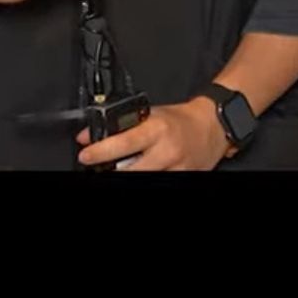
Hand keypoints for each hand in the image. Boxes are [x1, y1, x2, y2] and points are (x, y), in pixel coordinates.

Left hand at [75, 98, 228, 170]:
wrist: (212, 127)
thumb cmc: (179, 120)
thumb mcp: (149, 114)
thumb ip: (120, 126)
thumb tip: (87, 136)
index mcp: (156, 128)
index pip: (124, 142)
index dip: (101, 151)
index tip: (85, 155)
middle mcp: (166, 150)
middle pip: (131, 170)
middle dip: (111, 171)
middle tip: (100, 168)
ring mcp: (176, 168)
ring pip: (144, 179)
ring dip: (128, 175)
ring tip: (124, 167)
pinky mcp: (184, 178)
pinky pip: (159, 182)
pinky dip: (147, 176)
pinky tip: (145, 169)